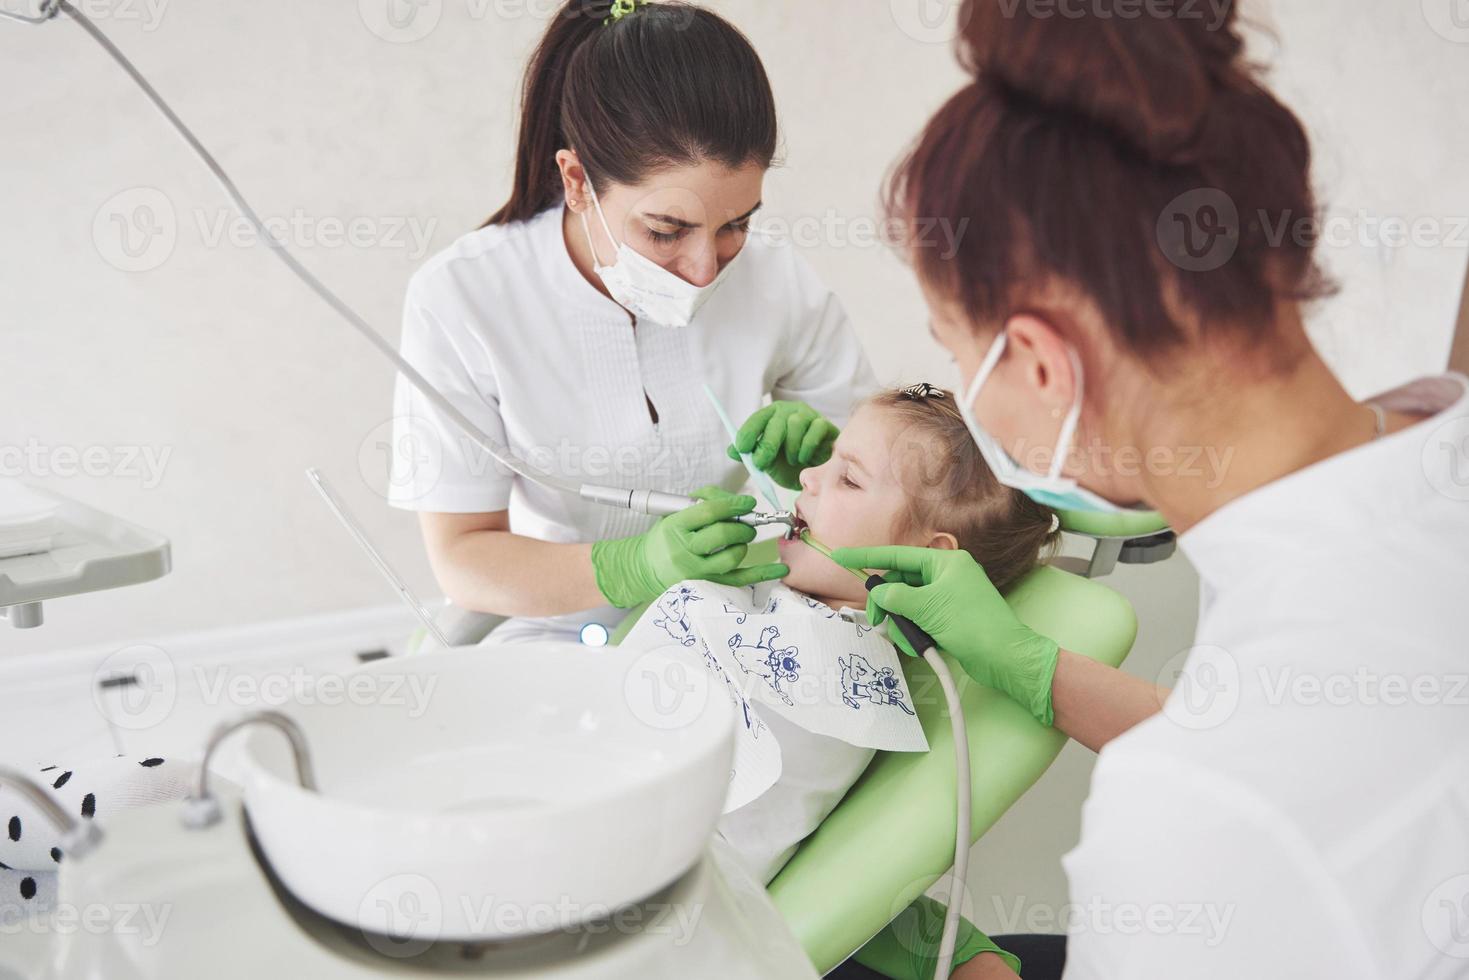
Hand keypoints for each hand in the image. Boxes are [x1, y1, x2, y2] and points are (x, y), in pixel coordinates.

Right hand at [591, 487, 788, 607]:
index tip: (747, 502)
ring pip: (732, 557)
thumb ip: (702, 502)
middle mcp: (684, 550)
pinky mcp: (708, 586)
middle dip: (741, 526)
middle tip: (747, 524)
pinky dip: (763, 574)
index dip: (732, 504)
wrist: (644, 568)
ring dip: (743, 544)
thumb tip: (735, 501)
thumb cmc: (664, 538)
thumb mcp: (673, 514)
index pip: (707, 511)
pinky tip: (781, 569)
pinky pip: (740, 580)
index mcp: (674, 527)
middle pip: (722, 534)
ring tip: (740, 540)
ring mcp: (696, 571)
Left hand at [728, 401, 837, 490]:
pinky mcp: (825, 424)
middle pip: (775, 421)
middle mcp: (789, 412)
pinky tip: (804, 458)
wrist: (815, 474)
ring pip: (795, 423)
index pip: (757, 419)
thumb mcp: (766, 462)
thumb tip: (732, 450)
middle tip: (761, 463)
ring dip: (791, 447)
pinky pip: (815, 430)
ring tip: (792, 460)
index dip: (748, 432)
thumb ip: (749, 456)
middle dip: (767, 444)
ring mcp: (808, 416)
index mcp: (771, 417)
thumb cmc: (789, 465)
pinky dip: (807, 447)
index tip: (742, 448)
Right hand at [830, 545, 1059, 726]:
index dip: (867, 557)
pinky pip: (920, 620)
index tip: (842, 557)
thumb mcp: (927, 608)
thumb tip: (878, 593)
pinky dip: (916, 633)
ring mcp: (948, 598)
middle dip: (887, 604)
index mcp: (945, 562)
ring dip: (904, 624)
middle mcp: (946, 576)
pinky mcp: (949, 620)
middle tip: (876, 621)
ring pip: (908, 606)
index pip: (897, 556)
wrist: (1003, 658)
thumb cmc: (972, 625)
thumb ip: (896, 597)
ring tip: (912, 640)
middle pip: (900, 584)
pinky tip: (923, 646)